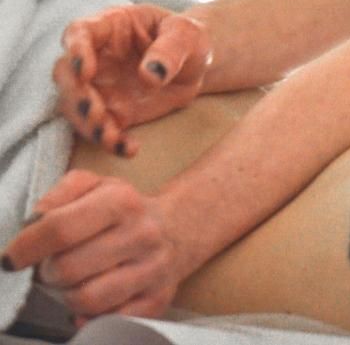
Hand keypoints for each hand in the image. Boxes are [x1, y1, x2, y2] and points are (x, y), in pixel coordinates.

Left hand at [1, 170, 184, 321]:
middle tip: (50, 266)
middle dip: (47, 272)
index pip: (60, 228)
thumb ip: (60, 194)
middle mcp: (141, 234)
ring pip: (86, 300)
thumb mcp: (94, 185)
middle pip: (68, 269)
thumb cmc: (122, 208)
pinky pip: (107, 320)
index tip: (11, 257)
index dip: (27, 246)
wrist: (176, 227)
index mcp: (122, 200)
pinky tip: (89, 298)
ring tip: (69, 281)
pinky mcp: (157, 300)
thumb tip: (34, 222)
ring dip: (65, 295)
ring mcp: (152, 270)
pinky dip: (88, 315)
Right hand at [54, 5, 212, 155]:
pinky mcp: (112, 112)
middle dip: (75, 95)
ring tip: (111, 138)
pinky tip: (130, 149)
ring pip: (75, 106)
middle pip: (66, 73)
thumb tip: (150, 75)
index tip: (85, 71)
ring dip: (86, 124)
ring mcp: (101, 85)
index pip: (80, 32)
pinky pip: (100, 129)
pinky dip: (110, 142)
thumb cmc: (188, 38)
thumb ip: (170, 49)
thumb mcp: (188, 35)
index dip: (76, 50)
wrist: (197, 64)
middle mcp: (98, 55)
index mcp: (112, 26)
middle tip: (96, 112)